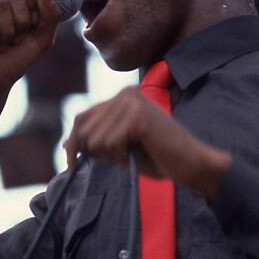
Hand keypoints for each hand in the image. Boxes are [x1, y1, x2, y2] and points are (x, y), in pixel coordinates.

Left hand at [63, 87, 231, 197]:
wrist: (191, 164)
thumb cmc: (158, 158)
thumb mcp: (120, 148)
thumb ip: (97, 142)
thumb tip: (66, 145)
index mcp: (121, 98)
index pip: (82, 118)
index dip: (72, 142)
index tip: (71, 164)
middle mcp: (124, 94)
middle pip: (84, 127)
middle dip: (93, 152)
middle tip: (118, 160)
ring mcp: (131, 102)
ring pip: (95, 138)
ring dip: (110, 156)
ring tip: (131, 155)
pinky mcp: (138, 115)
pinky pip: (111, 143)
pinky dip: (120, 157)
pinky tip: (136, 156)